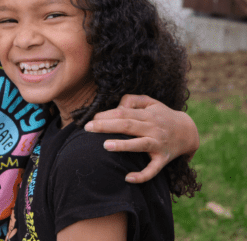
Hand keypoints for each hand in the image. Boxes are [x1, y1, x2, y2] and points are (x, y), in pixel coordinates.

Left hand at [84, 95, 198, 183]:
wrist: (188, 131)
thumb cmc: (162, 115)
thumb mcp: (150, 102)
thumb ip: (132, 100)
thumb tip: (118, 107)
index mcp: (147, 115)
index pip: (123, 113)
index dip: (106, 114)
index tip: (92, 118)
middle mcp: (152, 128)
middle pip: (127, 125)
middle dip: (106, 126)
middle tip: (88, 128)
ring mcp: (158, 144)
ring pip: (139, 145)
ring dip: (123, 146)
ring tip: (105, 146)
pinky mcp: (163, 159)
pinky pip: (153, 170)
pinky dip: (142, 175)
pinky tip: (128, 178)